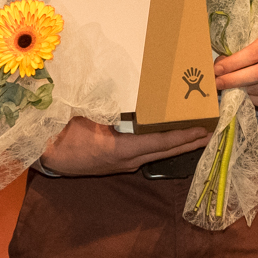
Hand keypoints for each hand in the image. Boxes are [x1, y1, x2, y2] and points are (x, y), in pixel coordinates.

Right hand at [42, 117, 211, 175]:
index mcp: (121, 149)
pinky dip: (162, 145)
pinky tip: (168, 139)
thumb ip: (106, 106)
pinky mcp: (117, 163)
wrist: (45, 156)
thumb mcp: (84, 116)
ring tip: (196, 135)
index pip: (159, 142)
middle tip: (212, 132)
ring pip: (157, 154)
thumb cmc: (61, 133)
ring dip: (177, 145)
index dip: (183, 136)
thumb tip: (127, 93)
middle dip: (189, 142)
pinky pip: (146, 153)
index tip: (203, 130)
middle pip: (165, 151)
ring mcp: (122, 164)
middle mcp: (127, 160)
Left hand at [213, 31, 257, 109]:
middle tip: (218, 83)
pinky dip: (253, 100)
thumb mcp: (248, 49)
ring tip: (232, 89)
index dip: (233, 63)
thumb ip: (233, 56)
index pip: (253, 53)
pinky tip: (247, 95)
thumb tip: (217, 68)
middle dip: (234, 79)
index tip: (217, 70)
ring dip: (243, 91)